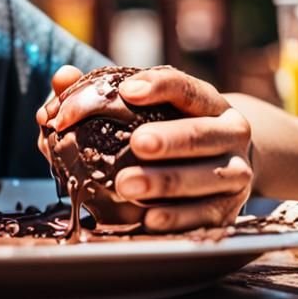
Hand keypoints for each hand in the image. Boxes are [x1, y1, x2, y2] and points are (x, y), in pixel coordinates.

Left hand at [37, 64, 252, 231]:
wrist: (226, 163)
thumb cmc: (171, 125)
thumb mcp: (149, 104)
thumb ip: (101, 91)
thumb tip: (62, 78)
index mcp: (208, 102)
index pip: (186, 88)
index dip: (158, 87)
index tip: (127, 90)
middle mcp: (229, 134)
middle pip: (201, 135)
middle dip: (169, 140)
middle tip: (137, 143)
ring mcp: (235, 173)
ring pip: (206, 177)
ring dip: (165, 182)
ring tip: (126, 185)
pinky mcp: (229, 211)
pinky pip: (205, 217)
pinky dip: (176, 218)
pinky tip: (148, 219)